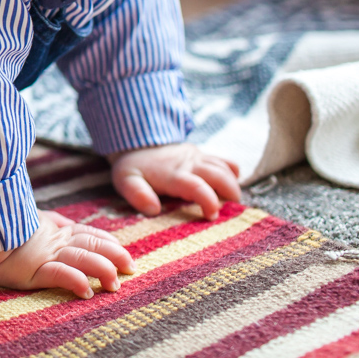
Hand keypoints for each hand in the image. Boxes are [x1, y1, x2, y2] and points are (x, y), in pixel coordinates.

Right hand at [0, 209, 135, 295]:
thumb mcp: (27, 219)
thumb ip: (47, 222)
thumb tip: (64, 223)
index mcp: (53, 228)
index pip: (87, 234)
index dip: (108, 243)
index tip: (124, 253)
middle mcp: (51, 240)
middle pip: (90, 245)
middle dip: (113, 256)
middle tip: (130, 268)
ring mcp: (42, 254)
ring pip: (79, 259)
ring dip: (100, 270)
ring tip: (114, 283)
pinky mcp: (30, 268)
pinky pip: (57, 274)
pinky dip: (74, 281)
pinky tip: (86, 290)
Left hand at [110, 142, 240, 219]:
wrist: (137, 142)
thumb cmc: (133, 167)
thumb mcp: (126, 180)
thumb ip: (137, 194)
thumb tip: (153, 210)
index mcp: (173, 174)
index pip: (197, 186)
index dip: (209, 201)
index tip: (211, 216)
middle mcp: (189, 163)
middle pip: (219, 175)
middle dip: (230, 193)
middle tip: (228, 211)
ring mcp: (197, 157)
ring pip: (225, 168)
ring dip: (233, 185)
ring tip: (231, 203)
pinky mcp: (202, 155)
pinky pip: (224, 160)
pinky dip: (233, 172)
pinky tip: (231, 183)